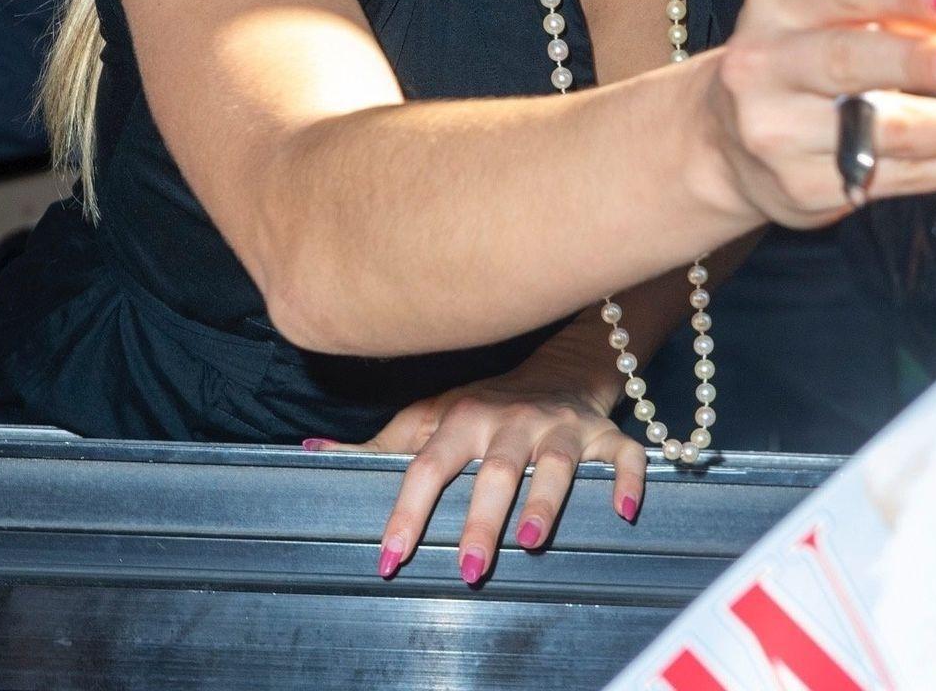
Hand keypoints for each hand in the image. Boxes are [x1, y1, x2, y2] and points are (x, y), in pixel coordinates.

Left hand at [306, 359, 646, 584]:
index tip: (387, 558)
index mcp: (463, 419)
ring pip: (556, 462)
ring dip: (547, 499)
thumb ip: (375, 445)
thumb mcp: (427, 417)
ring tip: (533, 541)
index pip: (428, 466)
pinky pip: (625, 455)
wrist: (556, 366)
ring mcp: (561, 427)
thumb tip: (306, 453)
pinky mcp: (605, 435)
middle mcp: (512, 421)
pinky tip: (625, 511)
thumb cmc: (481, 407)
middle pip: (496, 470)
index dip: (406, 510)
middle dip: (482, 518)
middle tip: (468, 569)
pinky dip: (629, 480)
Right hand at [699, 0, 935, 229]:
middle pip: (849, 63)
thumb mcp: (830, 10)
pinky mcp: (807, 187)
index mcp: (778, 3)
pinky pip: (903, 178)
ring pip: (888, 133)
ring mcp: (781, 132)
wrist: (724, 139)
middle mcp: (767, 65)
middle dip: (919, 63)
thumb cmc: (790, 61)